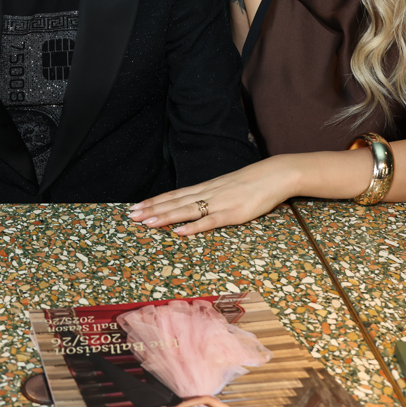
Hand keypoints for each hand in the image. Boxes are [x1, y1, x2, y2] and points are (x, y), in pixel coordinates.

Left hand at [127, 158, 295, 235]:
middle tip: (131, 216)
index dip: (154, 201)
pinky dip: (194, 227)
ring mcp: (219, 203)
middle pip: (174, 202)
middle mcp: (207, 194)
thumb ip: (210, 196)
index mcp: (205, 188)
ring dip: (166, 217)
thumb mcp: (225, 188)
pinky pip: (210, 221)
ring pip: (187, 211)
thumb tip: (193, 206)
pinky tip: (179, 231)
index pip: (174, 195)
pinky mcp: (232, 214)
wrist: (274, 175)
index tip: (135, 207)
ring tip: (147, 222)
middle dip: (152, 209)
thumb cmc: (251, 183)